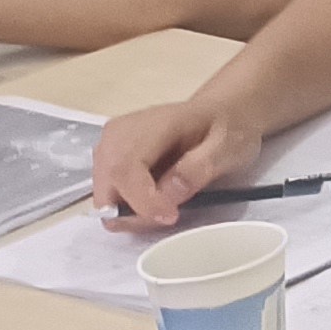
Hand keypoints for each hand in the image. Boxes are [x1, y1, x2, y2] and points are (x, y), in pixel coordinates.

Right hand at [92, 94, 266, 229]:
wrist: (219, 114)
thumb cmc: (225, 128)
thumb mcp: (226, 147)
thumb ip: (197, 169)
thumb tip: (166, 195)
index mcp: (150, 124)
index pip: (125, 169)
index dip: (141, 201)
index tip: (170, 216)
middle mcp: (118, 133)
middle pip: (106, 186)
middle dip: (133, 212)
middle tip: (168, 216)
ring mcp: (109, 146)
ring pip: (103, 195)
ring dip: (130, 211)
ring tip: (166, 206)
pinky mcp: (109, 159)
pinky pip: (109, 194)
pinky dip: (128, 205)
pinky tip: (155, 199)